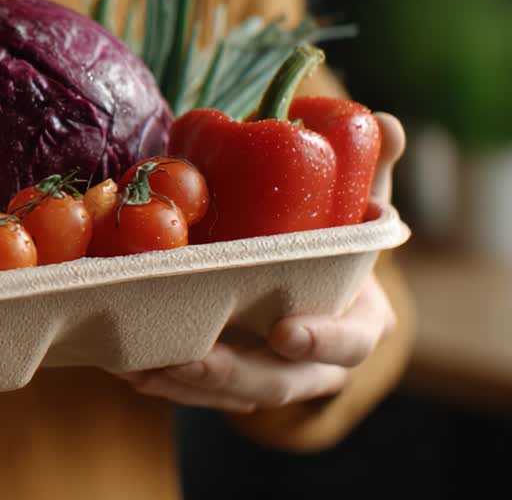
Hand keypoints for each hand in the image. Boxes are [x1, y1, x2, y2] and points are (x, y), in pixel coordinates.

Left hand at [122, 113, 405, 412]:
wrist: (306, 279)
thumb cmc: (334, 240)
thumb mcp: (356, 205)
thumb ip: (373, 168)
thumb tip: (389, 122)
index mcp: (359, 324)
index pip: (350, 343)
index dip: (323, 340)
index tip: (284, 330)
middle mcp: (316, 364)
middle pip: (277, 384)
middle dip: (231, 375)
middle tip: (189, 360)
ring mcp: (268, 378)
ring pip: (228, 394)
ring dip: (184, 386)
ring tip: (141, 369)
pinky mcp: (228, 383)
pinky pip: (196, 392)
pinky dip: (164, 383)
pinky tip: (128, 369)